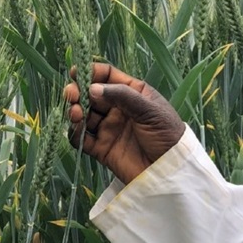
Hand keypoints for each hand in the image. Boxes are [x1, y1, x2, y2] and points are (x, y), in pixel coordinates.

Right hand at [64, 63, 184, 183]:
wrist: (170, 170)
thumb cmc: (167, 135)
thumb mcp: (150, 111)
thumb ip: (122, 96)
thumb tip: (93, 88)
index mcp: (133, 93)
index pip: (108, 76)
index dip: (91, 72)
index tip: (76, 73)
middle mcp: (118, 108)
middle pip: (91, 94)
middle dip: (78, 92)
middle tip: (72, 95)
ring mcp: (109, 128)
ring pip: (83, 115)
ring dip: (75, 111)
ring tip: (76, 113)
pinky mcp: (101, 148)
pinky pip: (81, 138)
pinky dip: (74, 132)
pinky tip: (77, 128)